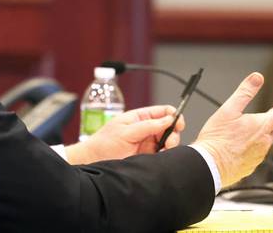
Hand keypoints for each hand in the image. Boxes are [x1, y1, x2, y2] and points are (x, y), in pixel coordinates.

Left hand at [65, 105, 184, 163]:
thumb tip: (168, 119)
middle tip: (170, 142)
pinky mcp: (148, 156)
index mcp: (140, 117)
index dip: (173, 115)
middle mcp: (146, 129)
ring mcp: (148, 143)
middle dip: (173, 133)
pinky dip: (166, 155)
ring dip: (171, 145)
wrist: (94, 160)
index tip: (178, 123)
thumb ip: (147, 126)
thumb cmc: (104, 143)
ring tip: (165, 150)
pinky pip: (163, 154)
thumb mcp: (125, 131)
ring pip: (168, 141)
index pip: (162, 112)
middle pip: (169, 127)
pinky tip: (161, 157)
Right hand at [193, 72, 272, 187]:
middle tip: (271, 116)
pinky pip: (257, 155)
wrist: (210, 164)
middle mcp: (264, 141)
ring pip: (266, 142)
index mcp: (261, 125)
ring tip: (252, 132)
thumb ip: (244, 92)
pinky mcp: (251, 165)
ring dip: (262, 135)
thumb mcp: (228, 109)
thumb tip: (256, 78)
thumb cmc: (217, 138)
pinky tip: (241, 147)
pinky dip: (253, 148)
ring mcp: (259, 155)